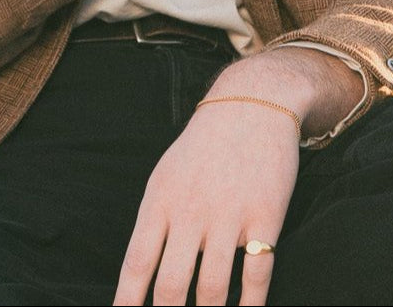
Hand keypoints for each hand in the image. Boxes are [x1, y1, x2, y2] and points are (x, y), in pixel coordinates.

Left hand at [111, 93, 300, 305]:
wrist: (252, 105)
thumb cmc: (204, 146)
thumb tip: (141, 271)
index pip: (136, 263)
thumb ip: (155, 220)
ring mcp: (229, 216)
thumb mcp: (166, 175)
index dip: (127, 302)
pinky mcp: (265, 217)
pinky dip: (250, 305)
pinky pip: (256, 274)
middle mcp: (191, 212)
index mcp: (160, 201)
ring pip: (212, 288)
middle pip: (171, 285)